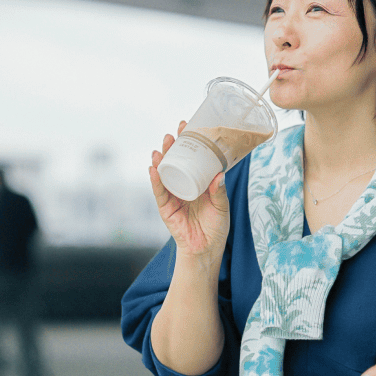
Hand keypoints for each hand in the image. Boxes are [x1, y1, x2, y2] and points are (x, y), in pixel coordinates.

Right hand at [150, 121, 230, 259]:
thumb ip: (219, 191)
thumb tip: (219, 175)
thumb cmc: (216, 226)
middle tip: (172, 134)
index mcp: (198, 181)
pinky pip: (159, 192)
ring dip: (161, 161)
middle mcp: (184, 185)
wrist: (207, 249)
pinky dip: (156, 181)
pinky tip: (153, 169)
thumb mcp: (222, 206)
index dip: (189, 143)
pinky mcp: (166, 208)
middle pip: (175, 162)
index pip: (192, 158)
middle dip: (172, 147)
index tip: (187, 126)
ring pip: (164, 174)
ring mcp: (173, 196)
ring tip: (160, 149)